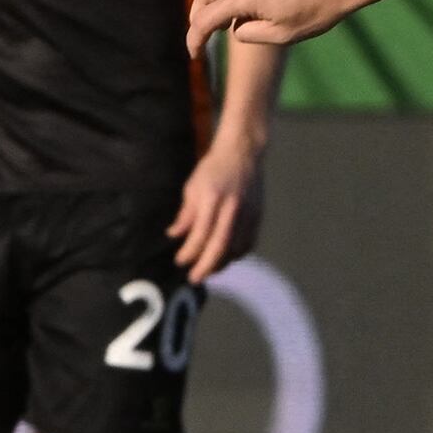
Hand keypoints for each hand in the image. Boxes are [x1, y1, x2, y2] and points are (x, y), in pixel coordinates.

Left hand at [168, 134, 263, 282]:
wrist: (243, 153)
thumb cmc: (213, 168)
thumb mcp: (192, 186)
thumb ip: (186, 213)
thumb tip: (175, 235)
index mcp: (212, 198)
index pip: (200, 233)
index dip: (189, 251)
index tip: (179, 261)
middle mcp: (231, 207)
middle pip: (220, 245)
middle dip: (206, 265)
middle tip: (194, 278)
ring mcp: (248, 212)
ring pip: (236, 247)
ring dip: (222, 263)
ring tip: (209, 270)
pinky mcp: (258, 215)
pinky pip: (248, 242)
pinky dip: (237, 254)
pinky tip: (227, 258)